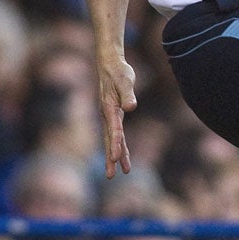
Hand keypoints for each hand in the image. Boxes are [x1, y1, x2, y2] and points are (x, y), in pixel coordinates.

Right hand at [97, 57, 136, 178]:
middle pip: (109, 140)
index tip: (115, 158)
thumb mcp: (125, 81)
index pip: (114, 130)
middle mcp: (107, 115)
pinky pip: (116, 134)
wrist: (110, 64)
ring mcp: (109, 116)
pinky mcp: (114, 114)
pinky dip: (119, 145)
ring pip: (112, 139)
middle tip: (112, 175)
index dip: (115, 144)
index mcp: (109, 108)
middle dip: (111, 157)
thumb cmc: (119, 71)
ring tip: (120, 172)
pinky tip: (122, 155)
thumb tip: (131, 107)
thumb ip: (128, 94)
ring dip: (116, 155)